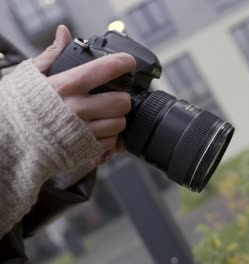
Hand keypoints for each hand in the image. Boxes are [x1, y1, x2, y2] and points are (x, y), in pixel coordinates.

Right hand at [32, 25, 134, 166]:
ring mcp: (83, 131)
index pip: (106, 69)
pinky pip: (111, 142)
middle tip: (114, 96)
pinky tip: (98, 130)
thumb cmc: (18, 106)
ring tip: (104, 115)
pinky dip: (109, 137)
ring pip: (120, 123)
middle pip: (122, 101)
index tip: (127, 62)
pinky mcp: (85, 149)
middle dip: (122, 97)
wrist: (7, 142)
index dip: (123, 63)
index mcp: (65, 85)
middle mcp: (77, 108)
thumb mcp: (31, 75)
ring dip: (116, 118)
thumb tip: (64, 33)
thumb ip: (52, 55)